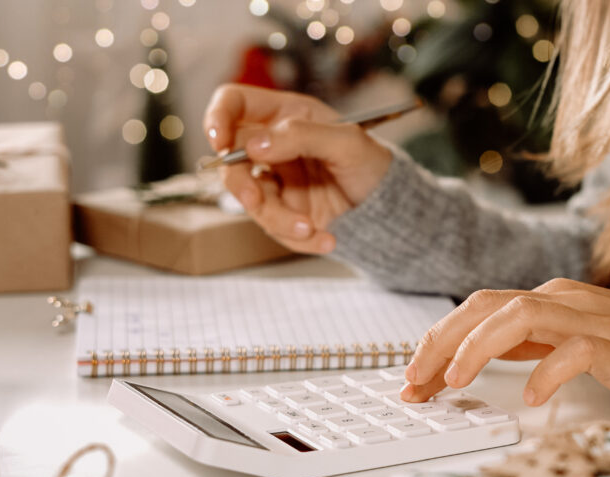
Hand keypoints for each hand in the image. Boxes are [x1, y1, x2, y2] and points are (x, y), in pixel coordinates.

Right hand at [202, 84, 392, 254]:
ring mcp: (276, 181)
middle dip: (239, 183)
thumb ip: (302, 136)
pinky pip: (274, 228)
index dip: (218, 117)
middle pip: (231, 159)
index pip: (235, 104)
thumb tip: (254, 145)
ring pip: (251, 200)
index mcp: (286, 115)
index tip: (220, 140)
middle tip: (254, 199)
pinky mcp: (285, 212)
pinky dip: (298, 238)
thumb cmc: (373, 164)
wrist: (391, 208)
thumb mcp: (348, 142)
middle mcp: (274, 146)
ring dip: (277, 219)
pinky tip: (327, 239)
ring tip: (310, 228)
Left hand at [401, 278, 609, 405]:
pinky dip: (548, 372)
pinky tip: (532, 397)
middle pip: (487, 305)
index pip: (475, 310)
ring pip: (522, 316)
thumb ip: (514, 345)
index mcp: (540, 299)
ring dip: (481, 346)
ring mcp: (587, 319)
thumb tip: (455, 364)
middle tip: (417, 381)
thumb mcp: (553, 341)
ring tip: (457, 380)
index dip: (437, 340)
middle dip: (443, 341)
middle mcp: (558, 300)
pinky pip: (576, 350)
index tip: (411, 378)